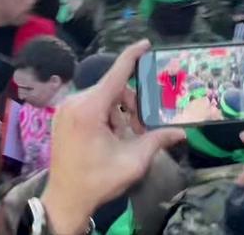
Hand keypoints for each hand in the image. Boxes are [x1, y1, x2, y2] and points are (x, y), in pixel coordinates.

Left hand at [41, 40, 184, 233]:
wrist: (66, 199)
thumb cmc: (97, 180)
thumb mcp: (132, 161)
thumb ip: (156, 140)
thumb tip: (181, 133)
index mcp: (89, 109)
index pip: (115, 74)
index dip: (132, 56)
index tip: (145, 44)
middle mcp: (74, 103)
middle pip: (112, 89)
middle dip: (131, 105)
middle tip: (142, 129)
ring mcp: (66, 109)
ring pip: (102, 98)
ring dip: (119, 113)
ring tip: (127, 138)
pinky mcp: (63, 117)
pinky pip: (90, 106)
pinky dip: (105, 116)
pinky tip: (112, 137)